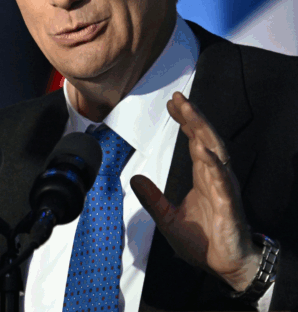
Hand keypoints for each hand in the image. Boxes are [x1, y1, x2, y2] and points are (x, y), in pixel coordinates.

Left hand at [130, 92, 259, 290]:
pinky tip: (204, 152)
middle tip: (179, 97)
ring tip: (190, 112)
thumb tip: (134, 179)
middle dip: (193, 117)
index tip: (173, 103)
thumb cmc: (203, 242)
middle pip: (205, 139)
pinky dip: (213, 165)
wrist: (223, 266)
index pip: (195, 141)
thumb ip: (153, 198)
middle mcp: (215, 177)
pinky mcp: (228, 205)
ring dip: (202, 131)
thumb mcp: (167, 218)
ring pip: (215, 152)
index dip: (186, 121)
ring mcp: (223, 189)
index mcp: (203, 177)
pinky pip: (221, 181)